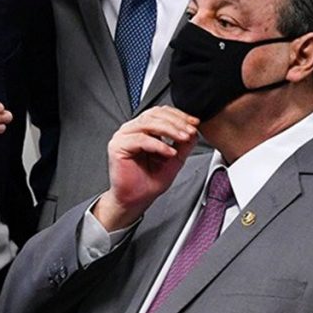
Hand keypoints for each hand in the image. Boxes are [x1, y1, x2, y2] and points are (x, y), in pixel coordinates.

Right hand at [93, 106, 198, 230]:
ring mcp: (124, 136)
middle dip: (177, 122)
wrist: (136, 199)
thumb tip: (194, 130)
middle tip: (190, 131)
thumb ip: (183, 144)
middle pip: (155, 114)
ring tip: (183, 138)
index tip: (195, 123)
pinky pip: (141, 139)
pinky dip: (158, 144)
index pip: (161, 112)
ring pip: (149, 123)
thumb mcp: (174, 159)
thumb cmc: (149, 181)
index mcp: (143, 129)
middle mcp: (132, 129)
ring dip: (170, 129)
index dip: (179, 115)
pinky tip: (169, 152)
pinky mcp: (118, 146)